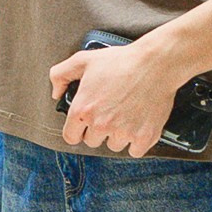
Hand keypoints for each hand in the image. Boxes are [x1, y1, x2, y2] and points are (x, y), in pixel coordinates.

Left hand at [48, 37, 183, 156]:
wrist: (156, 63)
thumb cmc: (121, 61)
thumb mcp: (84, 60)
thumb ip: (61, 75)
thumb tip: (56, 93)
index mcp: (83, 110)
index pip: (70, 137)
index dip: (77, 130)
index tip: (84, 125)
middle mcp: (101, 125)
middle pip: (92, 142)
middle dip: (98, 130)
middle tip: (110, 112)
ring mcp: (123, 132)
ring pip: (114, 146)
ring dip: (118, 135)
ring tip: (126, 115)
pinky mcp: (143, 137)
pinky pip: (134, 151)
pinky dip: (137, 142)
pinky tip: (138, 125)